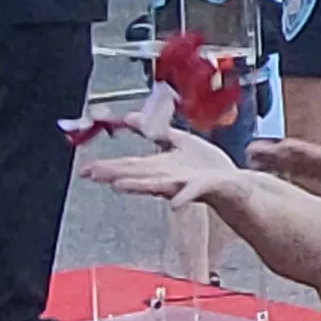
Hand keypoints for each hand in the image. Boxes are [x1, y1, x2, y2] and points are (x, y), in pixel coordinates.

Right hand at [81, 127, 246, 206]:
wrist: (234, 184)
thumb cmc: (206, 166)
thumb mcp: (177, 141)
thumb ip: (154, 130)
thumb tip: (130, 117)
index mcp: (161, 167)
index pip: (130, 166)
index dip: (107, 167)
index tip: (85, 170)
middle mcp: (169, 178)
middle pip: (138, 175)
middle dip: (115, 174)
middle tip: (92, 175)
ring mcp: (186, 184)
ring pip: (160, 185)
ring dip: (140, 186)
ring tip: (118, 186)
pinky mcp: (206, 187)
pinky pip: (193, 192)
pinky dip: (184, 198)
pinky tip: (176, 203)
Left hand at [256, 101, 320, 216]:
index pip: (314, 156)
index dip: (293, 151)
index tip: (273, 147)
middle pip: (298, 165)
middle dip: (274, 158)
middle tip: (250, 152)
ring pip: (298, 171)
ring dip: (276, 164)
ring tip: (253, 156)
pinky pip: (304, 174)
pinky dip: (288, 169)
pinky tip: (274, 166)